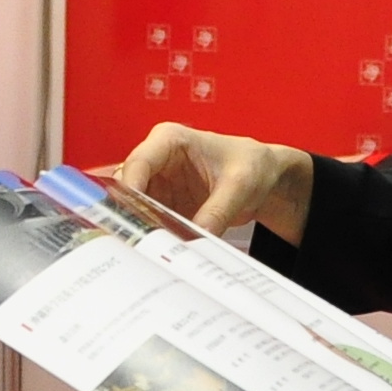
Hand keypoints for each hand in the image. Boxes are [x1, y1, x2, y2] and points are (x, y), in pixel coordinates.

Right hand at [112, 123, 314, 244]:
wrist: (264, 177)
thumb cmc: (251, 165)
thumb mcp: (240, 186)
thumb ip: (218, 211)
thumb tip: (197, 236)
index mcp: (169, 139)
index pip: (138, 163)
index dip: (129, 190)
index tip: (133, 217)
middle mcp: (156, 160)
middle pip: (127, 188)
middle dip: (130, 213)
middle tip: (139, 239)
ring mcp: (157, 184)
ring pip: (132, 208)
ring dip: (140, 227)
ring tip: (150, 249)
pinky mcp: (162, 205)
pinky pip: (148, 221)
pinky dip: (152, 235)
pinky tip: (158, 251)